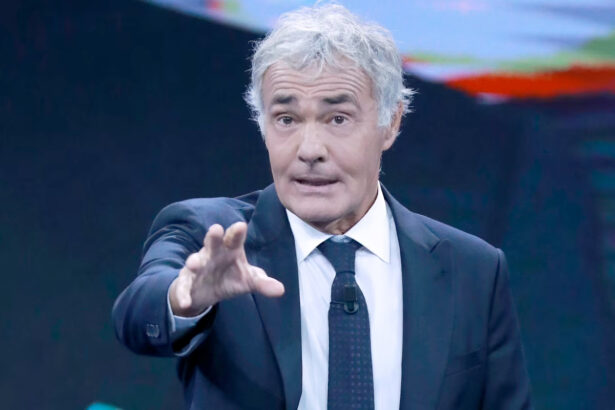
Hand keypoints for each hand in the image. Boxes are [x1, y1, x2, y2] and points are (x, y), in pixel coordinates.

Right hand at [169, 222, 284, 316]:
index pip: (234, 239)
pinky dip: (183, 293)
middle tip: (216, 229)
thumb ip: (263, 282)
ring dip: (194, 262)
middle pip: (213, 242)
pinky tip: (185, 301)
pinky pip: (183, 286)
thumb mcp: (248, 280)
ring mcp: (198, 266)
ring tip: (193, 264)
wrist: (206, 291)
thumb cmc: (230, 277)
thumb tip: (281, 290)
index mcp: (230, 250)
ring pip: (195, 261)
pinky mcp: (186, 281)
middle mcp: (213, 253)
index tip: (240, 226)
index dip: (237, 232)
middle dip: (214, 237)